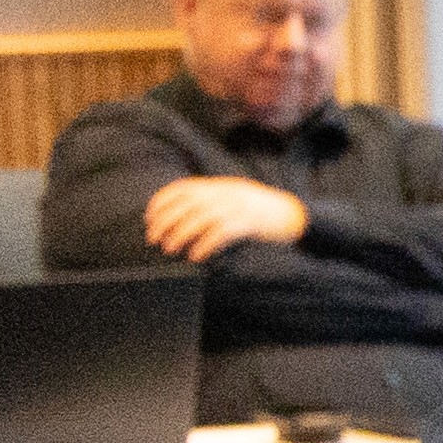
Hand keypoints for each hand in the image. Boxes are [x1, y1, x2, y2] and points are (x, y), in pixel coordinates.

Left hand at [141, 176, 313, 257]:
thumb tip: (178, 214)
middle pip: (185, 205)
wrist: (293, 214)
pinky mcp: (247, 223)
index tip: (149, 218)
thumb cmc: (259, 210)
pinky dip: (204, 246)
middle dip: (164, 222)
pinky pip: (219, 234)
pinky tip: (196, 256)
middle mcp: (224, 193)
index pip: (180, 189)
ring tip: (170, 250)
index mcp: (218, 185)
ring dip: (180, 235)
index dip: (160, 203)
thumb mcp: (233, 196)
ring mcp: (236, 207)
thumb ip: (209, 199)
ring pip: (198, 219)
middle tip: (153, 239)